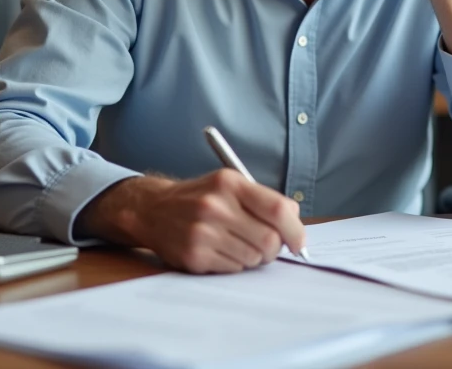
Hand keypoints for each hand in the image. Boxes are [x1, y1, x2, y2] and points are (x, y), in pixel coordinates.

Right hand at [79, 171, 306, 273]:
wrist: (153, 209)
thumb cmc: (199, 198)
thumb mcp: (229, 184)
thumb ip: (262, 199)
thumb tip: (295, 220)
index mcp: (229, 183)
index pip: (277, 209)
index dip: (295, 229)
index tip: (299, 241)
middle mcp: (215, 206)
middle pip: (269, 239)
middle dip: (275, 248)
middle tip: (268, 247)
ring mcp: (203, 232)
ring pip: (253, 257)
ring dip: (254, 257)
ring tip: (239, 245)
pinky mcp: (194, 255)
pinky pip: (234, 269)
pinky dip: (235, 264)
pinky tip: (221, 251)